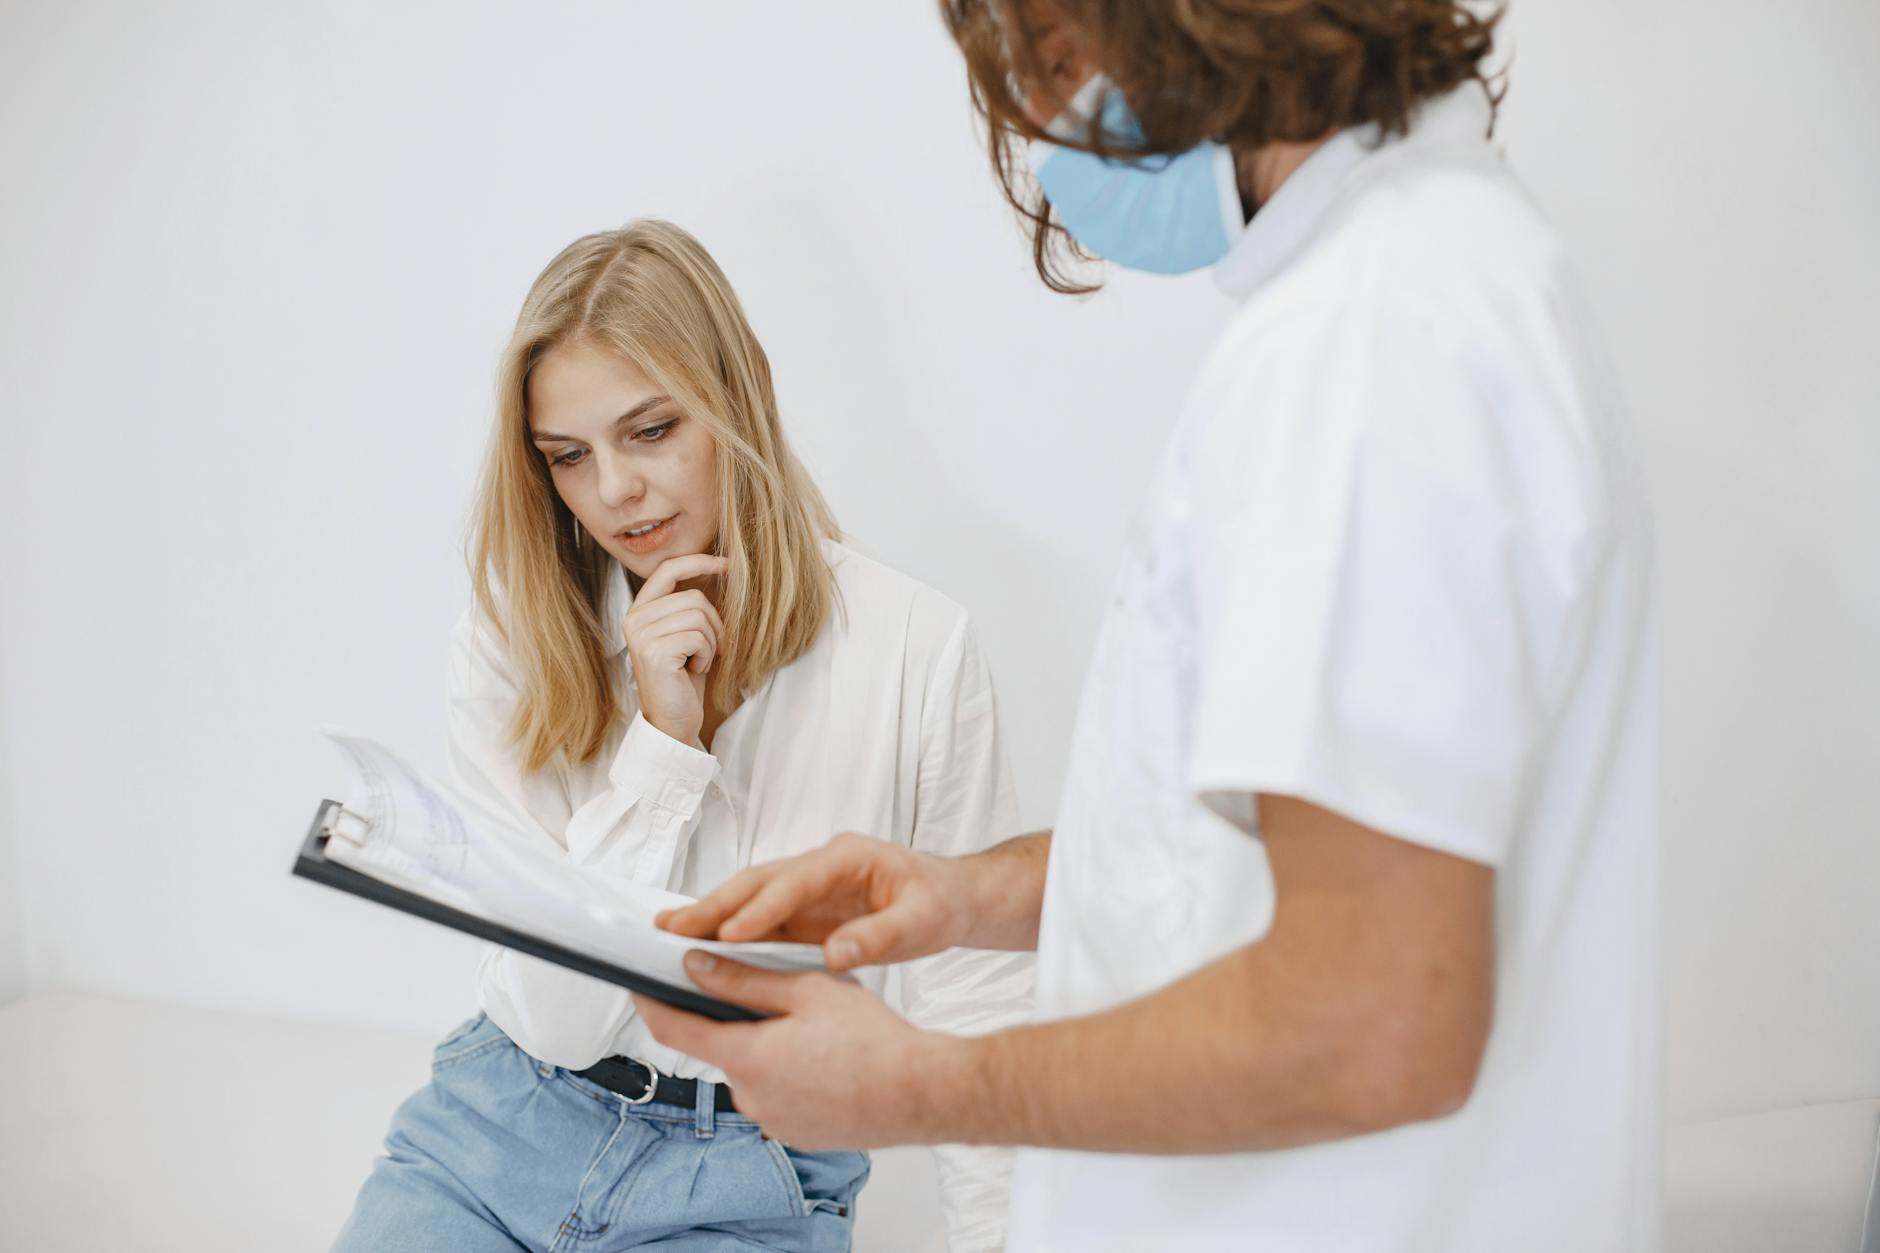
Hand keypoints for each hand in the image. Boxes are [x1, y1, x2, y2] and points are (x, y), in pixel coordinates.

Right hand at [623, 554, 727, 745]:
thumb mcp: (685, 635)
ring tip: (698, 661)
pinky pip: (699, 637)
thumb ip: (689, 606)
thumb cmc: (684, 678)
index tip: (727, 564)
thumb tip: (721, 567)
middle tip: (713, 649)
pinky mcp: (655, 652)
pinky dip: (706, 655)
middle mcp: (635, 619)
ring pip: (699, 616)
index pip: (668, 570)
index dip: (699, 561)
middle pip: (694, 597)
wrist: (672, 721)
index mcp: (640, 610)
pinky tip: (694, 670)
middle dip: (715, 624)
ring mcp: (642, 635)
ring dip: (711, 642)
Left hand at [633, 953, 958, 1148]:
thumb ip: (744, 978)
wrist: (921, 1093)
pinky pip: (778, 1093)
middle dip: (736, 1019)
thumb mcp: (807, 989)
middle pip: (721, 1047)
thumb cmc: (874, 1041)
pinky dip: (790, 1071)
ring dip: (768, 1046)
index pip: (674, 1029)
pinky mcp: (796, 1133)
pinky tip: (825, 1057)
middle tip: (777, 994)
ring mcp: (773, 1121)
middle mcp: (750, 1097)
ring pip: (753, 1070)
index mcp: (746, 1057)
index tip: (639, 984)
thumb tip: (696, 965)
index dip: (650, 1002)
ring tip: (815, 1027)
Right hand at [656, 834, 968, 970]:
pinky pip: (760, 918)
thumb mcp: (923, 922)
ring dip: (712, 915)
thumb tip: (835, 954)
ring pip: (751, 896)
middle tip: (671, 928)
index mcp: (847, 857)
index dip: (761, 909)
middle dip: (715, 904)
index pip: (795, 881)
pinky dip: (729, 930)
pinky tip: (701, 947)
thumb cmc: (939, 904)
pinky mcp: (804, 908)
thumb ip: (880, 936)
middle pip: (759, 881)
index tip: (730, 935)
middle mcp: (820, 864)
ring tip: (668, 934)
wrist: (951, 898)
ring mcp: (808, 885)